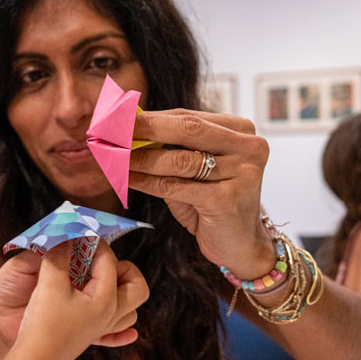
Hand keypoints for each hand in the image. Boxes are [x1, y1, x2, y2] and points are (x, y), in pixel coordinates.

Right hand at [14, 243, 148, 359]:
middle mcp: (111, 314)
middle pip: (136, 286)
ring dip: (121, 292)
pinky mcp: (92, 338)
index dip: (95, 244)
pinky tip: (126, 330)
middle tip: (99, 261)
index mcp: (106, 299)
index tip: (81, 234)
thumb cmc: (43, 323)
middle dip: (123, 268)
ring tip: (99, 281)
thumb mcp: (49, 284)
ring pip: (130, 309)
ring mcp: (104, 329)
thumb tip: (66, 233)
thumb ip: (59, 255)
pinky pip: (118, 333)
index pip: (109, 262)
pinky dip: (123, 327)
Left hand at [129, 110, 276, 277]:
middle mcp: (249, 147)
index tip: (119, 116)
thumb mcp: (195, 167)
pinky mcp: (226, 199)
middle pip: (186, 129)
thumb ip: (172, 146)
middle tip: (111, 128)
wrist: (239, 244)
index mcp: (241, 130)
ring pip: (179, 160)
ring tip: (113, 155)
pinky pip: (175, 186)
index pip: (188, 115)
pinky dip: (146, 182)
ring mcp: (241, 172)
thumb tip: (128, 126)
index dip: (150, 116)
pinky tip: (126, 178)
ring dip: (140, 157)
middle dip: (144, 128)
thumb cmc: (213, 200)